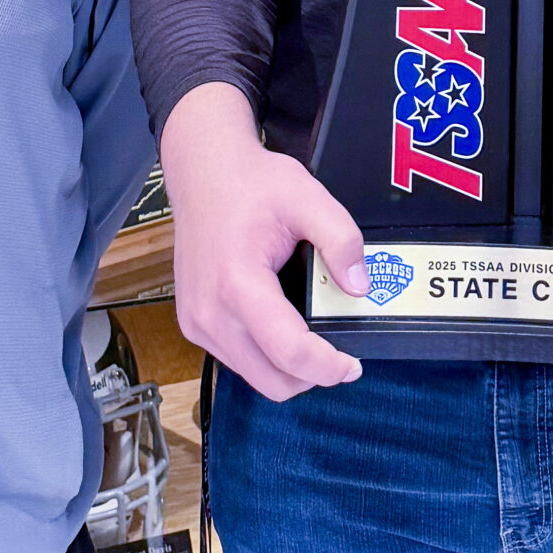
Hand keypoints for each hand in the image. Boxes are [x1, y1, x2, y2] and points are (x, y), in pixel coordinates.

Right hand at [160, 82, 368, 401]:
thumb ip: (341, 240)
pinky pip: (236, 361)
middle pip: (271, 381)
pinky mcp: (193, 323)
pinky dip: (264, 358)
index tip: (353, 365)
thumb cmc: (250, 183)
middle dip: (311, 376)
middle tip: (337, 356)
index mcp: (238, 283)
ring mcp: (197, 322)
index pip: (288, 352)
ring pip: (253, 377)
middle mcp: (210, 312)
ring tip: (312, 338)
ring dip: (287, 370)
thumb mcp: (307, 197)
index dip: (327, 368)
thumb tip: (360, 287)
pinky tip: (282, 328)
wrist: (202, 171)